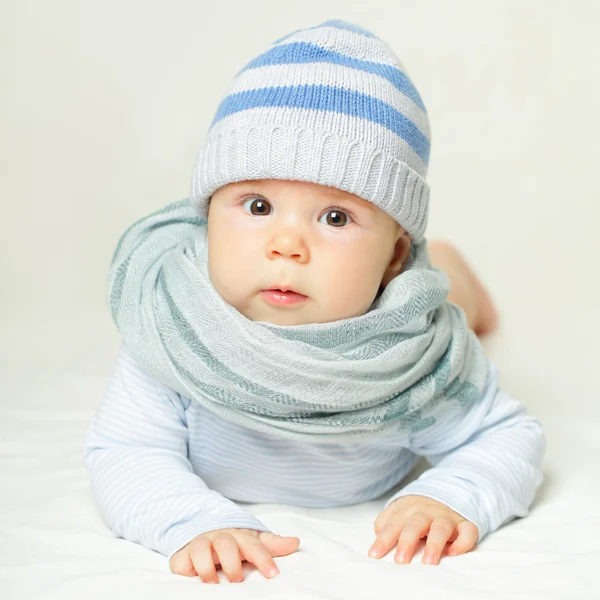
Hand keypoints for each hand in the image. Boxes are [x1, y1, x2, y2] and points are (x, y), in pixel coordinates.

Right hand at [169, 528, 299, 582]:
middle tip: (238, 580)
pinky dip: (185, 569)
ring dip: (207, 566)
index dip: (264, 558)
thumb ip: (272, 544)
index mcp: (239, 535)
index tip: (273, 574)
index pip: (254, 545)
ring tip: (214, 581)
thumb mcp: (253, 541)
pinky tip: (191, 578)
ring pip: (201, 549)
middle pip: (226, 544)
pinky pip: (181, 562)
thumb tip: (295, 543)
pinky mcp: (181, 557)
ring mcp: (199, 545)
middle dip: (232, 562)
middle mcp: (219, 538)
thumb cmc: (233, 542)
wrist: (202, 531)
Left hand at [368, 495, 477, 564]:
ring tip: (428, 562)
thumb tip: (378, 535)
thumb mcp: (400, 511)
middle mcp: (427, 512)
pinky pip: (468, 531)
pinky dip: (463, 542)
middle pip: (415, 524)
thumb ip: (387, 522)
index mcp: (408, 509)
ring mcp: (447, 517)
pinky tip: (454, 553)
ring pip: (441, 528)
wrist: (447, 492)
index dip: (384, 539)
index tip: (374, 555)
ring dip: (434, 544)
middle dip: (407, 541)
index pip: (394, 523)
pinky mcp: (465, 524)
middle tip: (400, 560)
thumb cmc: (419, 510)